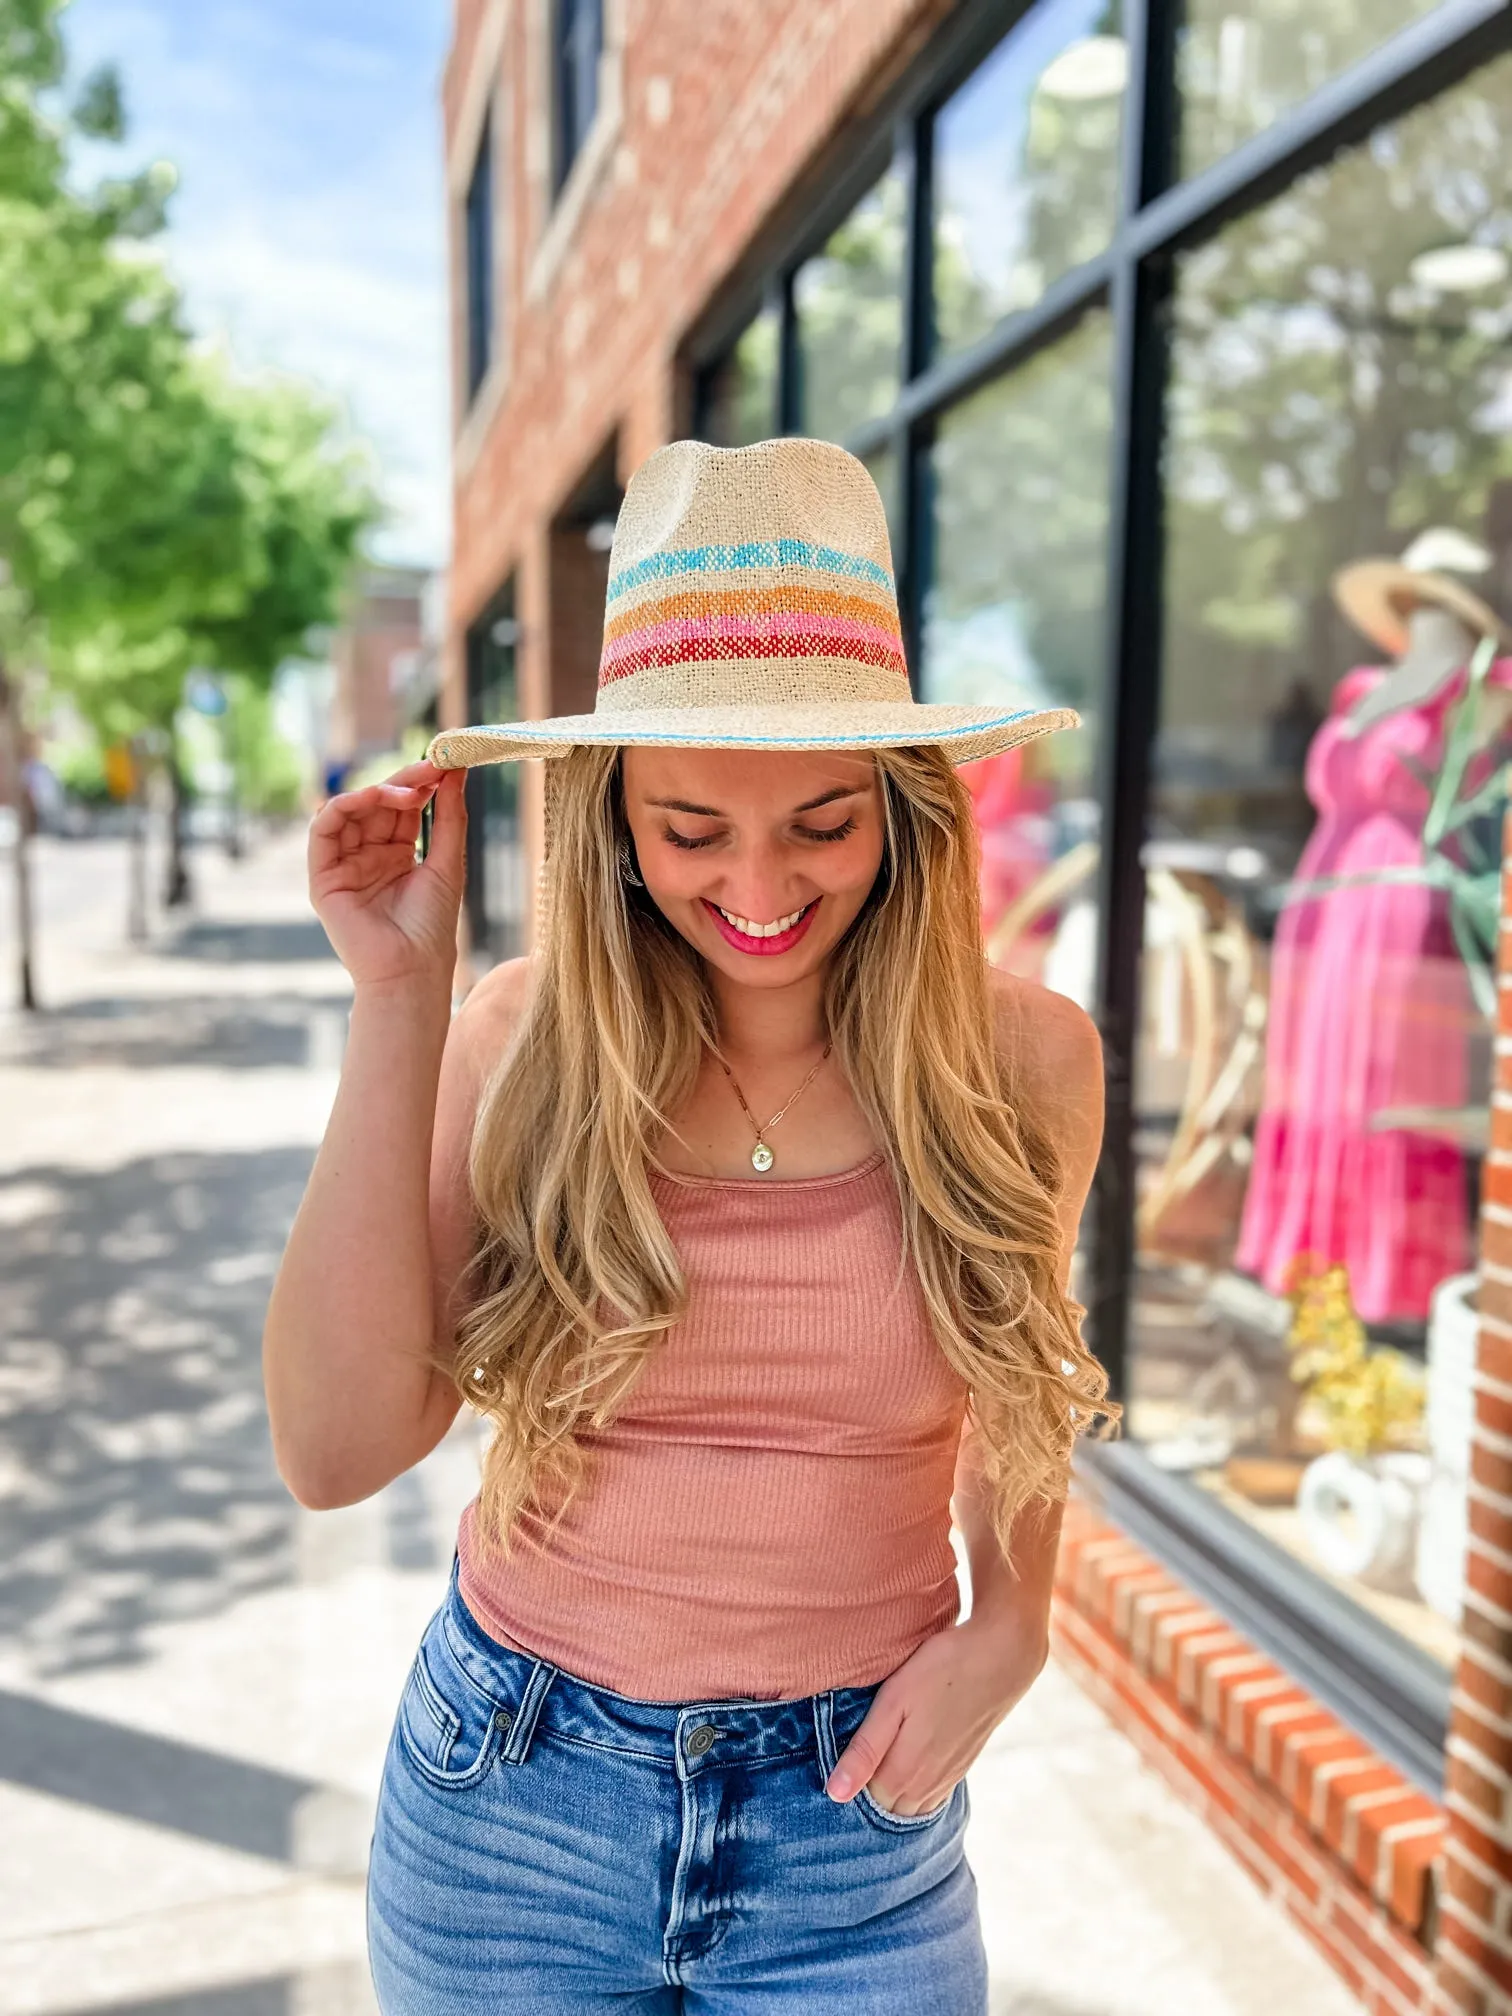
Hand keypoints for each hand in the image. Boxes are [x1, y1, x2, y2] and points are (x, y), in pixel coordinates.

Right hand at [308, 760, 466, 992]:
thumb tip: (455, 771)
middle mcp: (367, 857)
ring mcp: (344, 866)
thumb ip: (449, 817)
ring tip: (407, 792)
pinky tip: (371, 798)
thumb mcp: (446, 862)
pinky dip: (343, 807)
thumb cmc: (432, 926)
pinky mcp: (323, 878)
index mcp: (396, 856)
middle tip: (429, 768)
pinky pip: (322, 831)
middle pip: (377, 805)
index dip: (420, 783)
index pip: (402, 808)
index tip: (444, 764)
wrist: (411, 969)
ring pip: (349, 812)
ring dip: (376, 793)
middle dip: (402, 782)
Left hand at [825, 1613, 1047, 1815]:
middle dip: (865, 1796)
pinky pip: (931, 1798)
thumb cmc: (941, 1670)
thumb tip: (836, 1794)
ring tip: (872, 1766)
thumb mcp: (893, 1701)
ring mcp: (948, 1778)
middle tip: (849, 1764)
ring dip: (889, 1796)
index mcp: (904, 1772)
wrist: (1001, 1657)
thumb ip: (865, 1750)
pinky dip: (913, 1792)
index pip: (863, 1804)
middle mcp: (927, 1785)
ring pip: (910, 1808)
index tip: (830, 1766)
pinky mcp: (962, 1766)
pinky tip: (905, 1768)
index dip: (846, 1787)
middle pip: (885, 1810)